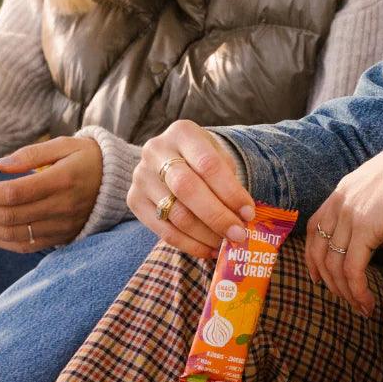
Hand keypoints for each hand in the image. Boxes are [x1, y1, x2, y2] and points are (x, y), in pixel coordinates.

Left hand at [0, 136, 102, 250]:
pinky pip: (23, 245)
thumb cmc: (87, 157)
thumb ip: (31, 154)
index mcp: (63, 180)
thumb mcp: (65, 144)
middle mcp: (62, 207)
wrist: (118, 182)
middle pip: (9, 217)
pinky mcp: (60, 238)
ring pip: (13, 235)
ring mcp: (61, 226)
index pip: (14, 194)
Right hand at [128, 120, 255, 260]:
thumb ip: (229, 181)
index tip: (248, 213)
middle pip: (187, 188)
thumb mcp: (216, 156)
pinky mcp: (134, 200)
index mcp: (182, 132)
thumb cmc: (200, 158)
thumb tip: (243, 217)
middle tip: (238, 234)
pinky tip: (208, 249)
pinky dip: (189, 244)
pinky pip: (164, 230)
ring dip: (205, 234)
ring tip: (225, 243)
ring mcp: (141, 176)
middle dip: (217, 216)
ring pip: (176, 213)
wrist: (168, 157)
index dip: (230, 192)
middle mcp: (156, 150)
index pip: (208, 164)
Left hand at [306, 129, 382, 317]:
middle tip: (343, 298)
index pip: (315, 227)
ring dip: (346, 292)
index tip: (318, 276)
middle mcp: (339, 203)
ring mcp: (349, 215)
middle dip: (328, 280)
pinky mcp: (365, 228)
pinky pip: (353, 269)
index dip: (312, 255)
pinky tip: (368, 302)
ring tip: (361, 307)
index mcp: (342, 191)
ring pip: (334, 265)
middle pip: (320, 250)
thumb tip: (379, 240)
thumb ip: (374, 215)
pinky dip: (357, 290)